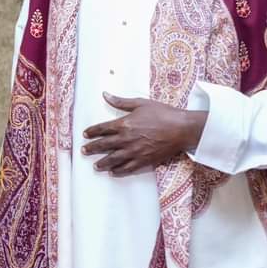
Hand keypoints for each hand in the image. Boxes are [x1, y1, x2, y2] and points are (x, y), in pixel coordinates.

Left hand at [82, 92, 206, 174]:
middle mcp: (126, 139)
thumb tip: (105, 94)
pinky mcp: (144, 160)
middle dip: (92, 148)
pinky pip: (128, 168)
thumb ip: (121, 101)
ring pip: (113, 159)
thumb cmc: (163, 113)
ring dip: (102, 163)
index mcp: (124, 124)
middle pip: (104, 145)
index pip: (102, 129)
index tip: (85, 134)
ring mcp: (135, 151)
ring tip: (95, 166)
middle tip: (83, 151)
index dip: (91, 132)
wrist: (183, 128)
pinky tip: (113, 172)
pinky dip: (119, 171)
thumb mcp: (141, 103)